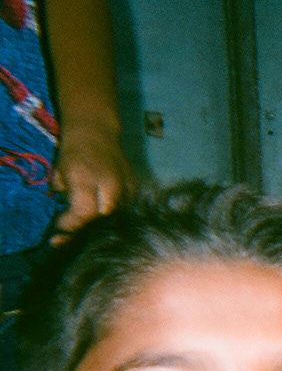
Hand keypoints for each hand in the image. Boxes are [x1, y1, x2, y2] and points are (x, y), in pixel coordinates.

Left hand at [49, 121, 131, 238]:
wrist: (96, 130)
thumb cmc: (73, 150)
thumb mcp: (60, 173)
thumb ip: (64, 196)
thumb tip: (66, 222)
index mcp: (86, 178)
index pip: (83, 214)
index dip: (71, 227)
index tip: (58, 235)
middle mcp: (109, 184)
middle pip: (102, 220)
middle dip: (86, 232)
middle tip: (70, 240)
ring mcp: (126, 187)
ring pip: (116, 218)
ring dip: (101, 227)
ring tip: (86, 234)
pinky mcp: (134, 188)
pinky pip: (125, 211)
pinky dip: (113, 218)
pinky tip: (102, 221)